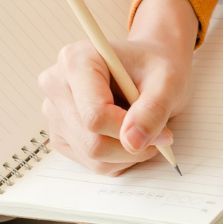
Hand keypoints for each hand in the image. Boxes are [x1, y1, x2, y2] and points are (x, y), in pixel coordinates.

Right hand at [39, 0, 197, 175]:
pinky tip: (127, 135)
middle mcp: (56, 85)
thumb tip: (133, 142)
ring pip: (91, 156)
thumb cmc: (155, 67)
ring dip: (127, 154)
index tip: (161, 132)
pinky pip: (91, 163)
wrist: (147, 66)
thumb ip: (153, 109)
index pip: (95, 115)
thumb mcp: (167, 81)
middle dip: (131, 146)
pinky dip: (117, 159)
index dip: (130, 130)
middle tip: (159, 135)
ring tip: (143, 129)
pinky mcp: (60, 135)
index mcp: (75, 60)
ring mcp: (54, 112)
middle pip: (91, 141)